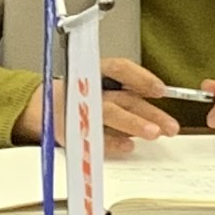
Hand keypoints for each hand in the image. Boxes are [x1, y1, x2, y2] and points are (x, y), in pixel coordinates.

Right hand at [9, 54, 179, 145]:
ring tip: (154, 133)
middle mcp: (87, 88)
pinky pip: (94, 135)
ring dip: (133, 124)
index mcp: (95, 71)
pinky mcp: (71, 128)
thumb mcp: (102, 86)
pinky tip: (128, 146)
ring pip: (109, 114)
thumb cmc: (82, 95)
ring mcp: (78, 108)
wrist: (44, 107)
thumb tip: (159, 114)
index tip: (161, 90)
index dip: (141, 78)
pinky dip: (112, 142)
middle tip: (169, 126)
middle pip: (122, 97)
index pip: (120, 68)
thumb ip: (127, 95)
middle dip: (148, 112)